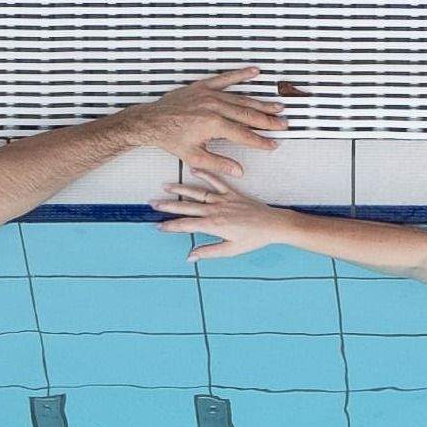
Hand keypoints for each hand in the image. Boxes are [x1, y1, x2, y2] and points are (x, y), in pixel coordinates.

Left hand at [141, 68, 287, 168]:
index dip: (261, 141)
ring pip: (241, 99)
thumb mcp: (194, 157)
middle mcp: (214, 108)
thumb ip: (218, 163)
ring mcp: (209, 95)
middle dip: (268, 121)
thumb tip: (238, 171)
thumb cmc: (170, 139)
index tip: (273, 144)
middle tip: (283, 124)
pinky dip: (240, 74)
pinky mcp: (202, 87)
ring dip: (261, 103)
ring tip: (277, 106)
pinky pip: (224, 79)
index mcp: (213, 125)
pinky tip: (254, 72)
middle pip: (248, 115)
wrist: (151, 122)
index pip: (244, 135)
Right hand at [153, 171, 289, 260]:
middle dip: (168, 205)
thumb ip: (209, 252)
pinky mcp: (232, 193)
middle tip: (153, 203)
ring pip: (197, 193)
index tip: (158, 226)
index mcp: (214, 225)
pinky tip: (194, 170)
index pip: (187, 225)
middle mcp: (215, 210)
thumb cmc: (254, 239)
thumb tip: (190, 257)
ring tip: (165, 186)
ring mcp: (223, 200)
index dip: (171, 226)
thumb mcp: (231, 250)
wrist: (273, 225)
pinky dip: (206, 175)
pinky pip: (216, 182)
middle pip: (187, 207)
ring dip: (180, 189)